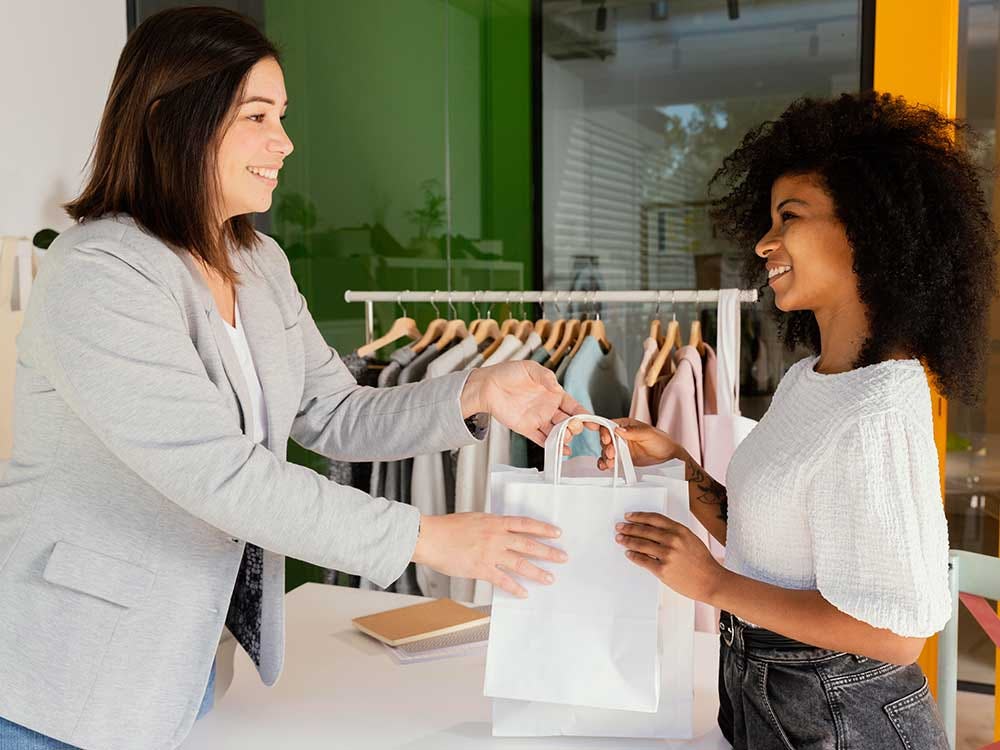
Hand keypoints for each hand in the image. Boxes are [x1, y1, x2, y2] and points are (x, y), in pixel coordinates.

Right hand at [412, 512, 567, 597]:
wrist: (429, 536)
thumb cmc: (447, 528)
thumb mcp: (473, 519)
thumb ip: (489, 525)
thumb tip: (500, 531)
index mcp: (494, 522)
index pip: (525, 524)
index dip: (543, 528)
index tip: (556, 532)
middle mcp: (496, 536)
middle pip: (528, 544)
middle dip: (548, 551)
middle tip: (562, 557)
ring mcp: (490, 552)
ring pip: (520, 563)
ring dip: (537, 572)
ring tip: (550, 578)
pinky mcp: (481, 568)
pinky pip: (503, 580)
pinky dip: (515, 587)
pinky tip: (524, 593)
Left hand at [462, 361, 587, 448]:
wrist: (488, 385)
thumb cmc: (508, 373)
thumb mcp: (530, 369)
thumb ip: (545, 377)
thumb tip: (557, 387)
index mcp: (553, 393)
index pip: (573, 406)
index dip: (584, 413)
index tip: (593, 420)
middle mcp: (548, 408)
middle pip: (567, 421)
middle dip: (574, 426)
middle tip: (574, 427)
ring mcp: (538, 419)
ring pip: (556, 432)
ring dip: (564, 437)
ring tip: (567, 437)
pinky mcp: (526, 428)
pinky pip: (541, 439)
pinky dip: (551, 446)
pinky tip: (561, 451)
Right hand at [595, 417, 688, 469]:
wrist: (668, 458)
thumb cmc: (661, 441)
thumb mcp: (648, 434)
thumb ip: (633, 432)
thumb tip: (618, 430)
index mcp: (625, 426)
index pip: (609, 425)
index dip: (603, 430)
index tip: (604, 437)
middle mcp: (620, 436)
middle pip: (605, 440)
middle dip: (606, 447)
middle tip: (611, 453)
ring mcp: (620, 448)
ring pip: (605, 451)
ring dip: (605, 457)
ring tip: (610, 463)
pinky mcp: (621, 459)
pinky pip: (609, 461)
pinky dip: (605, 463)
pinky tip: (606, 466)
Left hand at [615, 512, 724, 602]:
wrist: (711, 581)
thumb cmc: (702, 562)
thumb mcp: (691, 539)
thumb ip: (674, 533)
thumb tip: (652, 530)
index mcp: (680, 530)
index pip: (654, 518)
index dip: (639, 516)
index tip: (630, 516)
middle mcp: (672, 540)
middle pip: (644, 530)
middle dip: (629, 528)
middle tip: (619, 527)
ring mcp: (667, 555)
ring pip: (641, 544)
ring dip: (627, 540)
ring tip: (620, 538)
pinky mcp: (663, 570)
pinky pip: (643, 560)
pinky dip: (633, 555)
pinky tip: (628, 553)